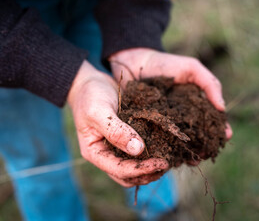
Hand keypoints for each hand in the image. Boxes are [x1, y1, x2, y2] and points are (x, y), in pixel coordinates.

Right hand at [67, 60, 168, 186]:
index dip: (141, 170)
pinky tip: (164, 149)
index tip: (161, 163)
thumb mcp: (99, 111)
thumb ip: (116, 131)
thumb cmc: (91, 95)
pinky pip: (139, 154)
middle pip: (127, 176)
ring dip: (150, 169)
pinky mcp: (126, 140)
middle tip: (166, 164)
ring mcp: (115, 149)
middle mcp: (105, 155)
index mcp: (95, 152)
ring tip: (168, 160)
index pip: (119, 170)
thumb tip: (138, 150)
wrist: (91, 82)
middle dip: (147, 174)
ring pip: (134, 169)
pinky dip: (150, 156)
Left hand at [109, 48, 232, 163]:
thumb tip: (223, 108)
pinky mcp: (148, 127)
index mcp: (194, 105)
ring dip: (186, 153)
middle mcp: (181, 117)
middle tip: (205, 154)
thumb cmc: (164, 63)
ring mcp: (165, 124)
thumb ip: (209, 83)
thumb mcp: (191, 68)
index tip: (225, 137)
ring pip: (179, 143)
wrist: (134, 62)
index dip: (219, 130)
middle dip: (204, 147)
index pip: (211, 121)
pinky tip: (170, 157)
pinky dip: (165, 151)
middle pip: (197, 137)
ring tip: (190, 160)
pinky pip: (159, 142)